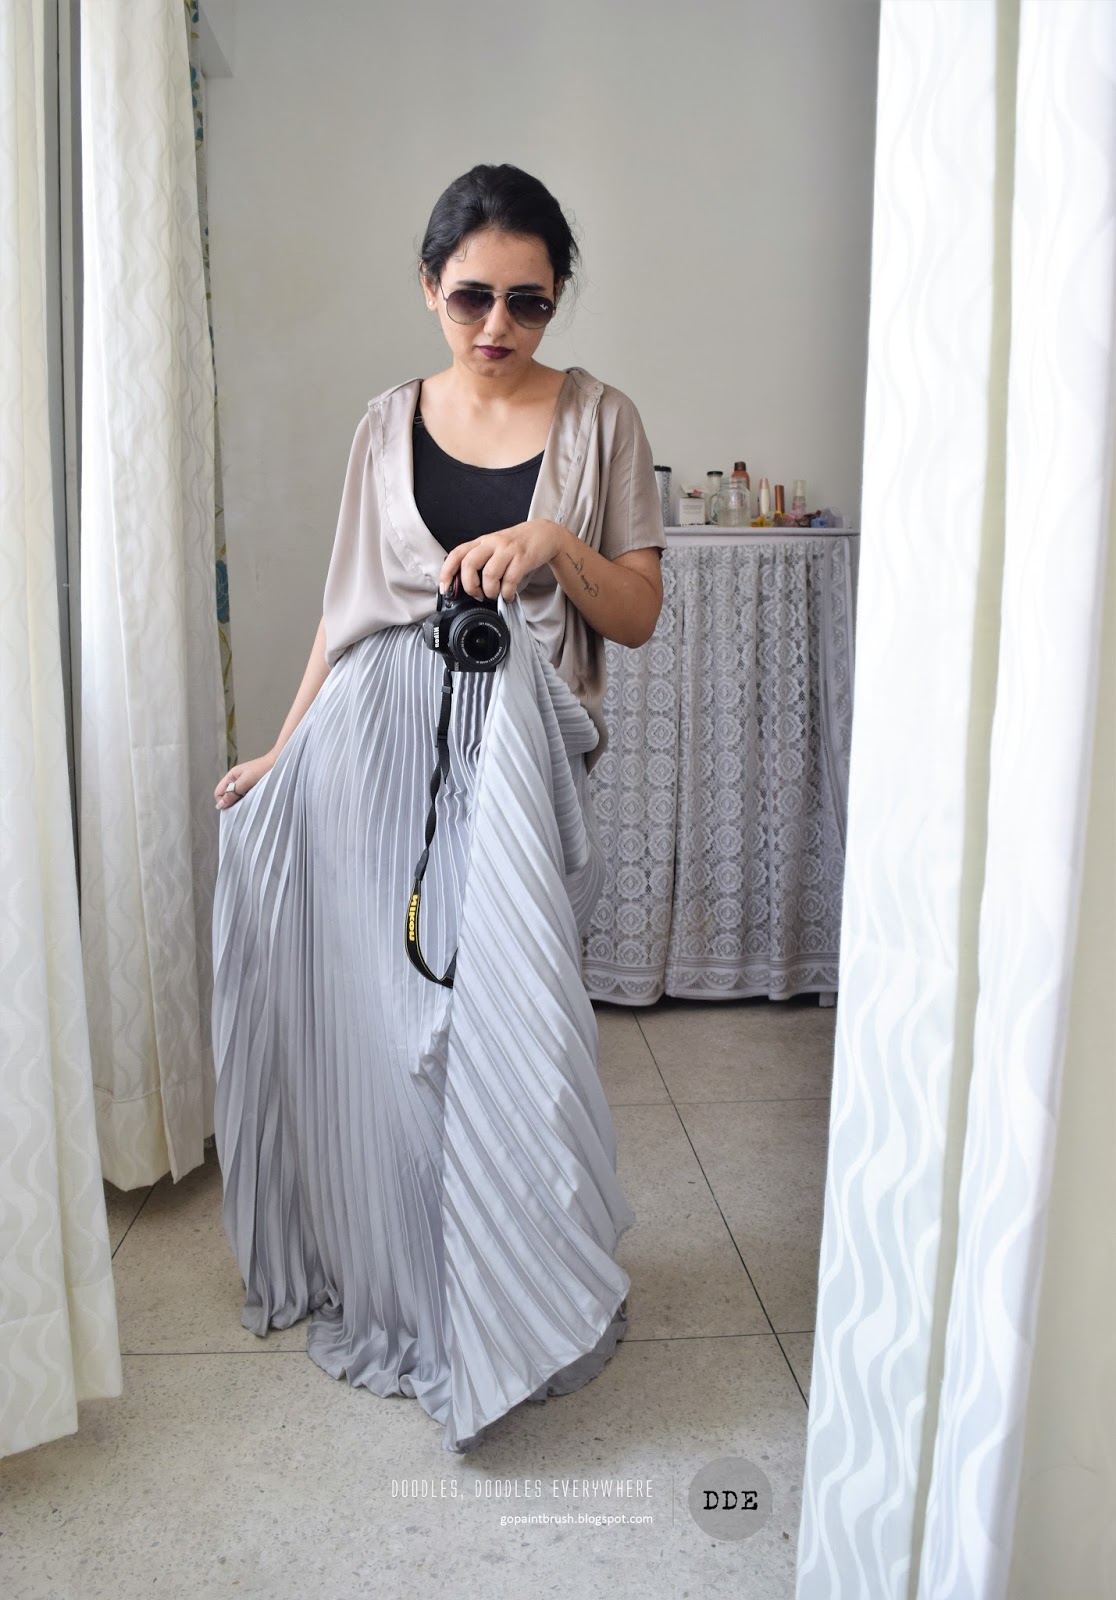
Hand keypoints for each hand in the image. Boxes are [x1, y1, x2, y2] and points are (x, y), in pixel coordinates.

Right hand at [214, 752, 276, 808]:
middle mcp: (236, 781)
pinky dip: (249, 800)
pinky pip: (246, 797)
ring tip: (252, 800)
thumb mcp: (245, 781)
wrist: (280, 763)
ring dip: (242, 802)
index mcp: (231, 776)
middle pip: (227, 797)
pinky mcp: (253, 788)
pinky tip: (256, 799)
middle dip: (232, 803)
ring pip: (237, 798)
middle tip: (244, 804)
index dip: (223, 802)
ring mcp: (245, 785)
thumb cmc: (263, 768)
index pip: (218, 793)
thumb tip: (220, 805)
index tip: (232, 807)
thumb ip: (232, 793)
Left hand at [438, 519, 569, 601]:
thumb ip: (481, 561)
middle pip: (469, 564)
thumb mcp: (494, 547)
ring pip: (489, 574)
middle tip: (477, 594)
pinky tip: (508, 595)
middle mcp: (492, 543)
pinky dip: (506, 593)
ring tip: (495, 595)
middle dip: (469, 585)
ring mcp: (508, 550)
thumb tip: (466, 585)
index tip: (445, 588)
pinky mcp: (523, 558)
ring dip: (490, 591)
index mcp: (482, 541)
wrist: (544, 534)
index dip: (447, 572)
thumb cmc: (516, 545)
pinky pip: (510, 580)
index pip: (457, 554)